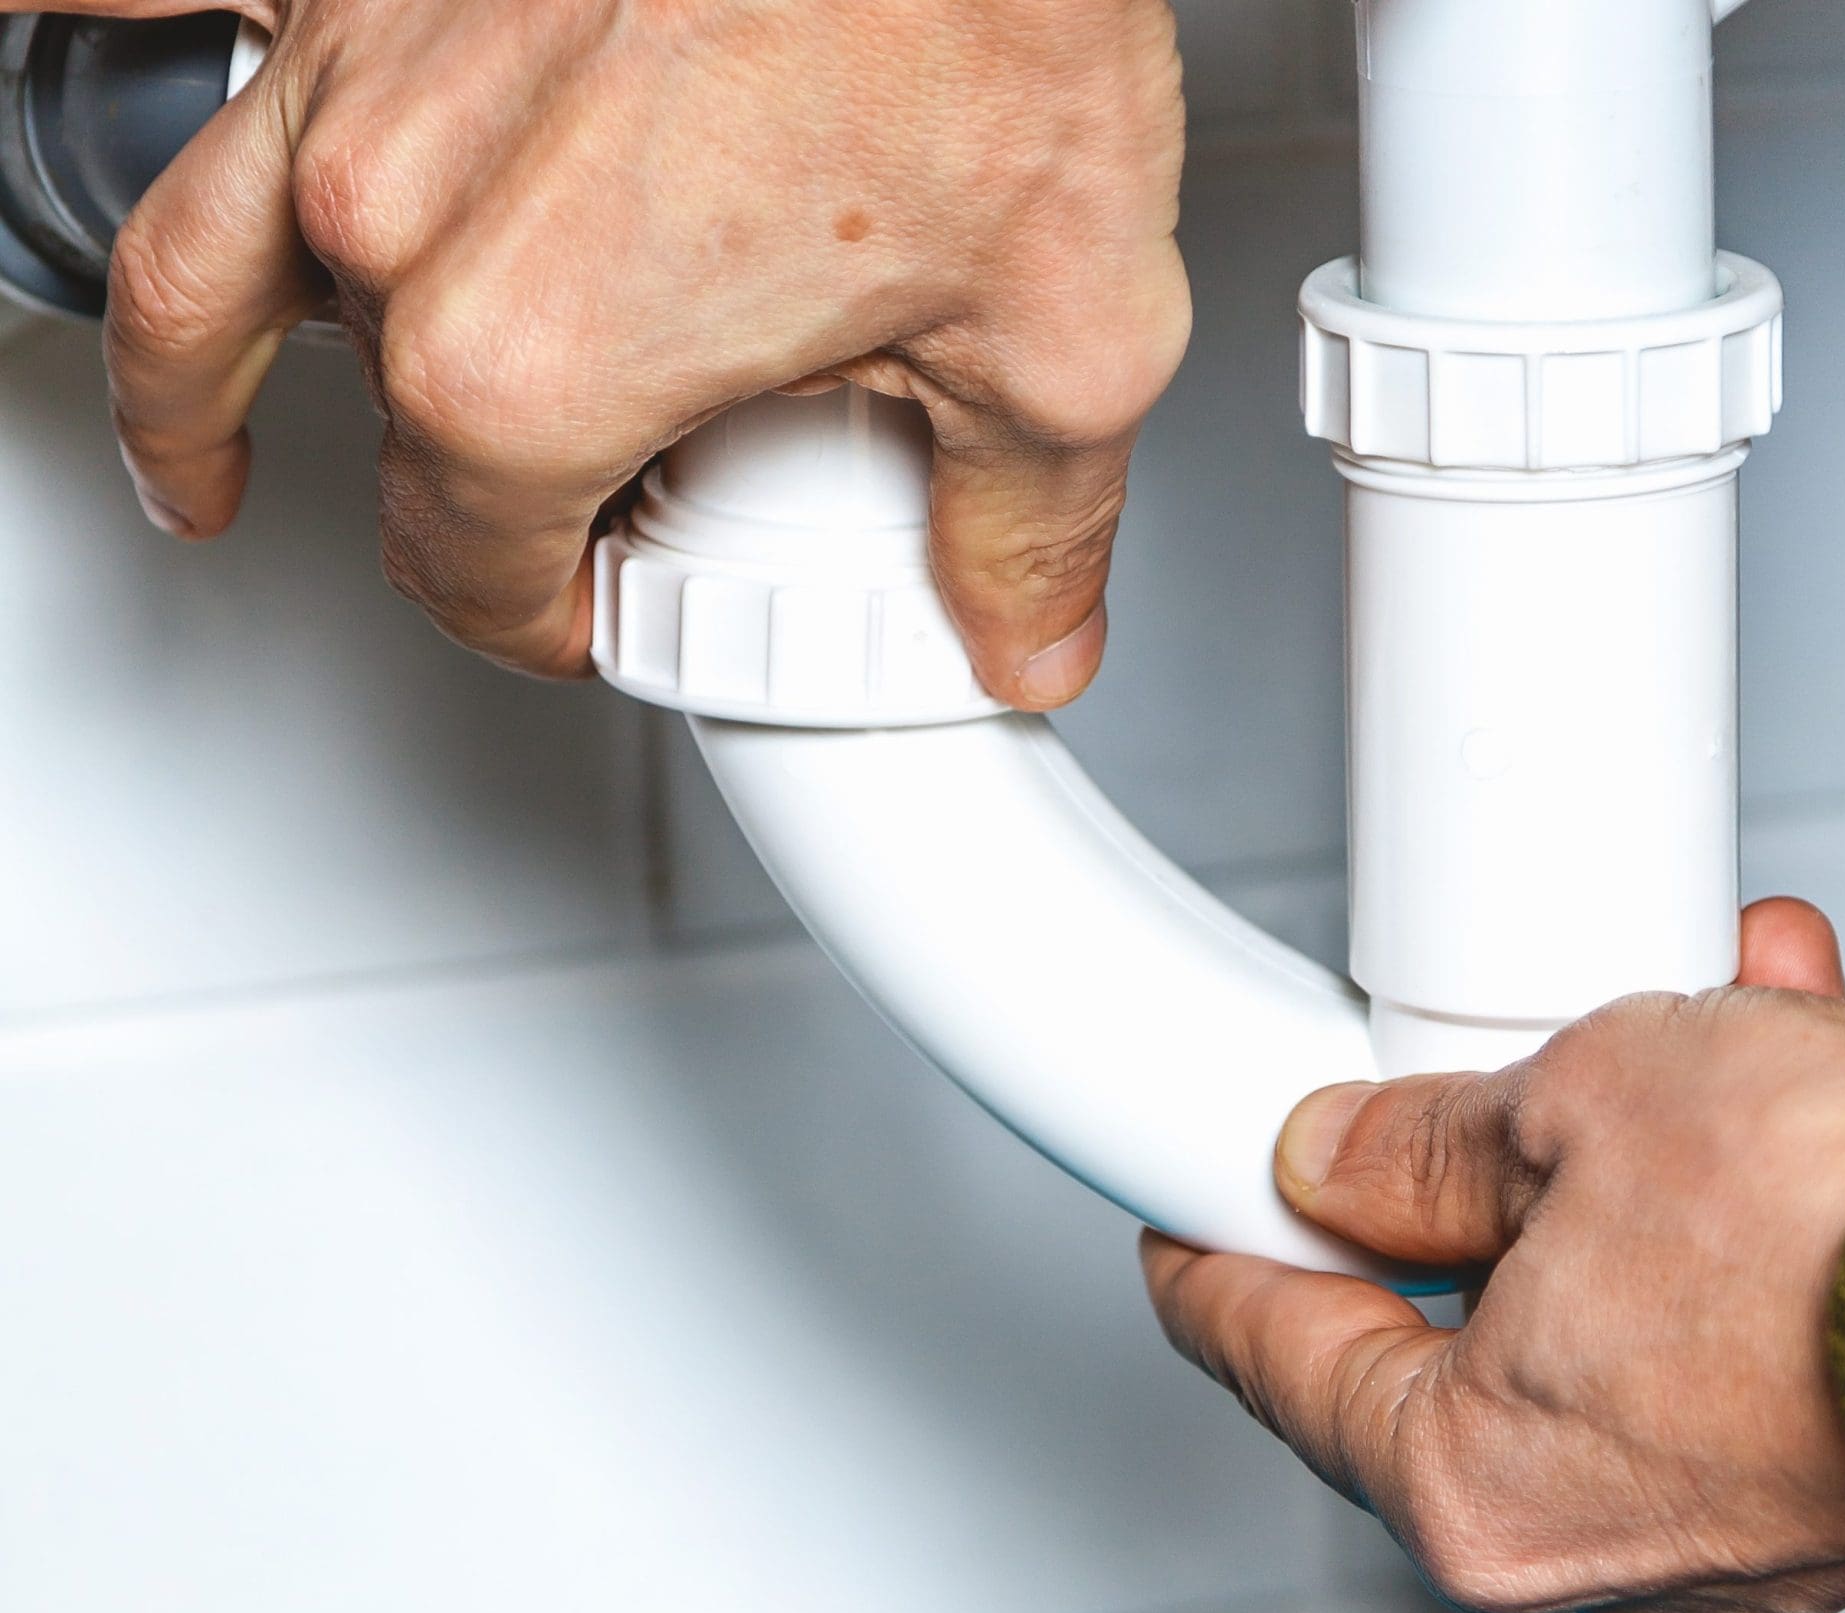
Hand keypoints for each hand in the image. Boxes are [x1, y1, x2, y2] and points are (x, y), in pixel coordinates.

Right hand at [29, 0, 1188, 696]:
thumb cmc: (981, 15)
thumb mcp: (1060, 342)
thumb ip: (1024, 528)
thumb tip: (1024, 633)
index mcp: (542, 359)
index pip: (482, 564)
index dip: (545, 614)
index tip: (595, 608)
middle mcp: (401, 213)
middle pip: (380, 432)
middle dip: (453, 504)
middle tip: (521, 530)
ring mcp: (364, 67)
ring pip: (200, 263)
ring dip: (191, 379)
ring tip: (196, 440)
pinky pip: (174, 11)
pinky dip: (93, 51)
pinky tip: (59, 63)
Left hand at [1144, 900, 1844, 1612]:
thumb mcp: (1583, 1099)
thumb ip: (1430, 1140)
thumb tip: (1351, 1155)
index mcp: (1477, 1487)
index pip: (1282, 1360)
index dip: (1225, 1254)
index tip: (1198, 1210)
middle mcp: (1598, 1549)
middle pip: (1461, 1328)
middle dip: (1487, 1163)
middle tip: (1466, 1075)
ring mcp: (1724, 1534)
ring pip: (1618, 1300)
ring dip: (1645, 1155)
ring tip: (1694, 1018)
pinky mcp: (1833, 1486)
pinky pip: (1737, 1327)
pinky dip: (1746, 1208)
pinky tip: (1785, 1079)